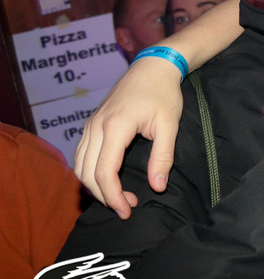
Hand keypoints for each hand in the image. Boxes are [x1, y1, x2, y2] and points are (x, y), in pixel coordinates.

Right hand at [74, 57, 184, 219]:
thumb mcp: (169, 125)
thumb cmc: (163, 94)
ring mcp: (90, 124)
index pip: (104, 172)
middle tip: (126, 207)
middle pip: (87, 173)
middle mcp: (96, 126)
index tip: (127, 210)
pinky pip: (81, 155)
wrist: (152, 67)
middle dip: (103, 196)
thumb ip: (163, 157)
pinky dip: (89, 172)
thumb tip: (157, 187)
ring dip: (94, 186)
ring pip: (79, 165)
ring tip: (119, 197)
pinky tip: (107, 180)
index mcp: (115, 127)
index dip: (113, 196)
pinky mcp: (91, 124)